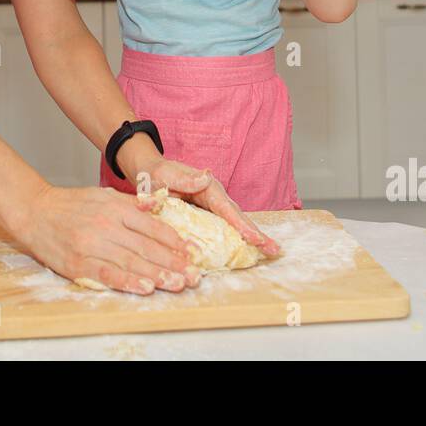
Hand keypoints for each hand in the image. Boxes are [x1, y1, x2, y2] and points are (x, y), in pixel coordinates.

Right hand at [10, 184, 199, 293]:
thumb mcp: (103, 195)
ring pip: (132, 262)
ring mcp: (93, 245)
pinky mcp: (79, 263)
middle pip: (147, 247)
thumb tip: (158, 204)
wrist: (35, 212)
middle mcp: (107, 225)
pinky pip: (108, 274)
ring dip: (158, 275)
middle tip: (194, 274)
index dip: (175, 241)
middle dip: (173, 262)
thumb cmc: (70, 204)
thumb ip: (132, 204)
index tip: (192, 252)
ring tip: (178, 283)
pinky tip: (145, 288)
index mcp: (115, 208)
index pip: (153, 227)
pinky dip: (128, 282)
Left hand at [127, 156, 281, 258]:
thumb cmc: (157, 175)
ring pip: (236, 223)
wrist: (151, 173)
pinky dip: (240, 238)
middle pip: (238, 217)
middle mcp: (215, 197)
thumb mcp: (166, 175)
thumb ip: (184, 179)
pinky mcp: (210, 215)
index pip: (227, 209)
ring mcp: (214, 206)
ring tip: (271, 251)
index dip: (241, 225)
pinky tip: (251, 251)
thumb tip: (206, 177)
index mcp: (208, 188)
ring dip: (254, 237)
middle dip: (256, 233)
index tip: (255, 238)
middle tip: (274, 249)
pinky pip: (227, 227)